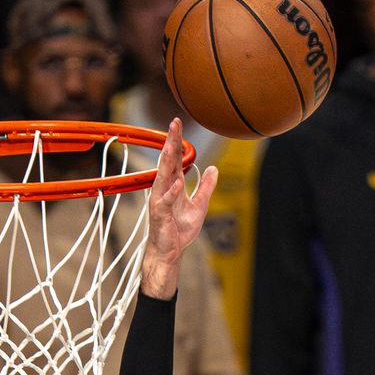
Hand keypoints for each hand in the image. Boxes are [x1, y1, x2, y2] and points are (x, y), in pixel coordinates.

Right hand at [142, 118, 218, 297]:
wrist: (170, 252)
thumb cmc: (180, 230)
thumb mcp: (199, 206)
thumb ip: (205, 187)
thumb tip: (214, 169)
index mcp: (172, 185)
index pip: (174, 158)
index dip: (177, 141)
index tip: (178, 123)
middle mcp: (163, 188)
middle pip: (167, 160)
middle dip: (170, 141)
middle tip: (174, 123)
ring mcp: (160, 200)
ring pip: (163, 175)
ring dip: (167, 159)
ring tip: (172, 143)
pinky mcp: (160, 214)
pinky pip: (166, 200)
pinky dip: (172, 191)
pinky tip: (178, 182)